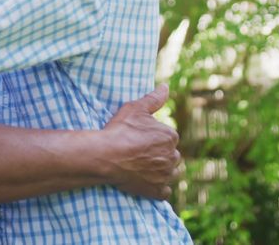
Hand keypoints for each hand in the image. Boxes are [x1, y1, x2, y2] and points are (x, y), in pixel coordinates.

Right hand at [100, 84, 181, 199]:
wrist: (106, 154)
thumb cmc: (120, 130)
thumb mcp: (136, 108)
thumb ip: (154, 98)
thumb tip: (165, 87)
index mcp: (170, 136)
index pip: (168, 137)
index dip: (155, 137)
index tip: (141, 138)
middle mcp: (172, 156)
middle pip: (170, 155)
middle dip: (160, 154)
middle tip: (141, 152)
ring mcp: (165, 175)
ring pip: (170, 173)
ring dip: (162, 171)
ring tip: (144, 167)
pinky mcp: (156, 190)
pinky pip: (164, 191)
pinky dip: (159, 188)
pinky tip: (150, 183)